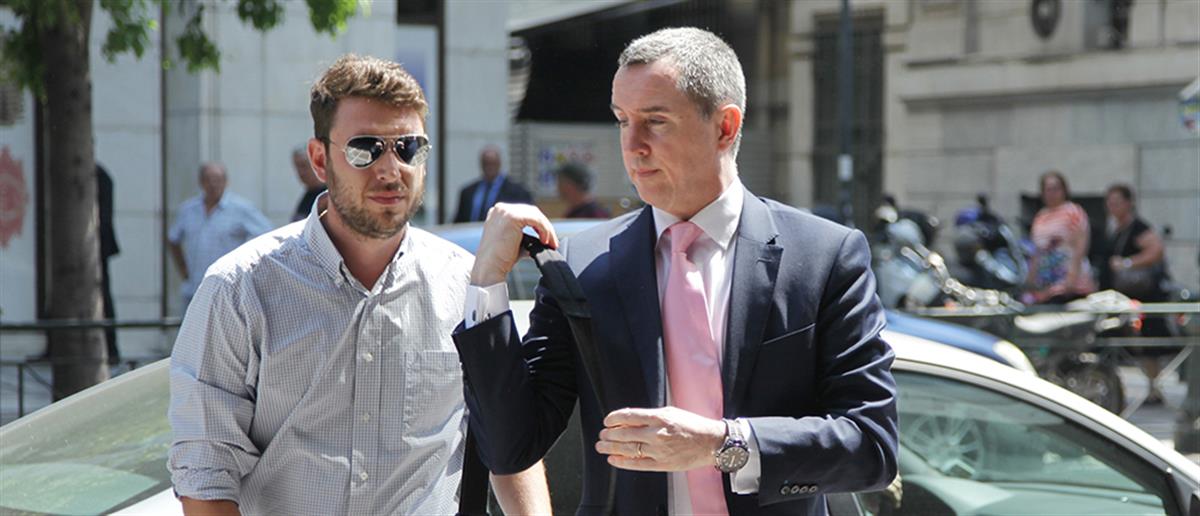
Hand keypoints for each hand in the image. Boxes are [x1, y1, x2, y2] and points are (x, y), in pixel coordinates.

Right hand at [470, 203, 558, 285]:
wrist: (490, 269)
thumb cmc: (500, 260)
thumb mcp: (515, 243)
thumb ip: (527, 237)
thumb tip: (542, 239)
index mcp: (498, 214)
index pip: (525, 213)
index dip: (539, 225)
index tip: (547, 239)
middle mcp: (500, 209)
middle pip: (531, 212)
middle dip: (545, 227)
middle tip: (553, 242)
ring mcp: (505, 211)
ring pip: (535, 215)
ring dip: (547, 229)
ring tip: (550, 244)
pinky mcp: (512, 217)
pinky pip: (535, 219)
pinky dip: (544, 229)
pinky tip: (544, 241)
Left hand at [595, 406, 725, 471]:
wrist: (711, 442)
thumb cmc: (692, 425)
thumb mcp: (671, 412)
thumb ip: (650, 416)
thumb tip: (628, 420)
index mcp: (660, 417)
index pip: (629, 416)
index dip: (614, 418)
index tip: (607, 421)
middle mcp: (658, 433)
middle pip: (625, 434)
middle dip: (609, 434)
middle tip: (602, 435)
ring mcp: (659, 450)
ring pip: (628, 449)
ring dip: (611, 448)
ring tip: (602, 446)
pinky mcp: (662, 464)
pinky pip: (637, 464)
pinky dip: (623, 462)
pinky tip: (613, 459)